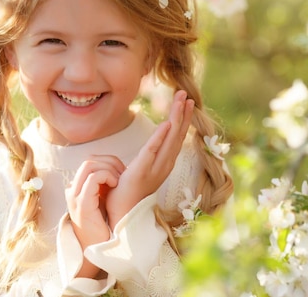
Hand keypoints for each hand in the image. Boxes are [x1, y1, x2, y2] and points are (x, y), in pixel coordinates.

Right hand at [65, 155, 125, 276]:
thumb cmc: (101, 226)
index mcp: (75, 188)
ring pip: (90, 165)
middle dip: (109, 163)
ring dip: (109, 169)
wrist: (95, 249)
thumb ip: (101, 186)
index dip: (107, 163)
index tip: (120, 173)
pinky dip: (107, 176)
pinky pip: (93, 178)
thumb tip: (113, 170)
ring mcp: (74, 195)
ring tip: (118, 181)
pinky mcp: (82, 203)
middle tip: (122, 175)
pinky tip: (115, 185)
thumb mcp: (100, 201)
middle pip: (89, 161)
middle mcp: (72, 189)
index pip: (89, 163)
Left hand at [105, 90, 194, 227]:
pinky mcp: (141, 172)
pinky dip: (160, 137)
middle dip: (182, 113)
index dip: (182, 119)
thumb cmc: (129, 190)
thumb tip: (154, 143)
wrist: (121, 213)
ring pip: (169, 140)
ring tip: (181, 101)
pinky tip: (166, 123)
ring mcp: (155, 170)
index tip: (186, 101)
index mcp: (165, 163)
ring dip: (176, 118)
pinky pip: (152, 152)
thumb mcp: (143, 168)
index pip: (176, 137)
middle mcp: (164, 166)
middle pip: (177, 135)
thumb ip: (150, 156)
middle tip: (185, 94)